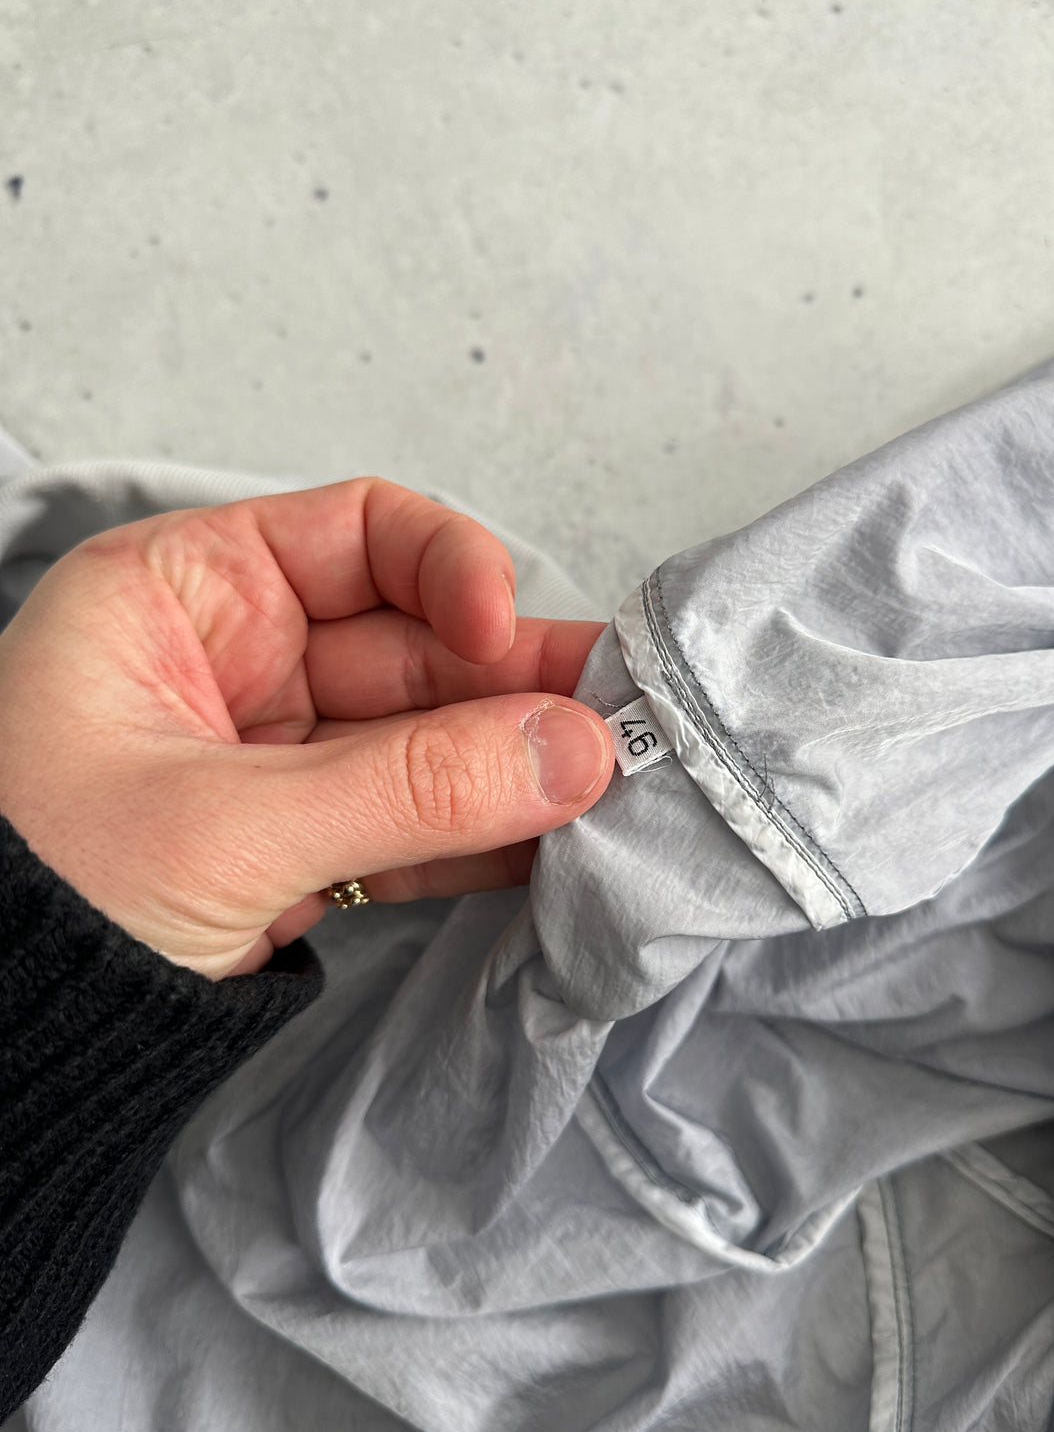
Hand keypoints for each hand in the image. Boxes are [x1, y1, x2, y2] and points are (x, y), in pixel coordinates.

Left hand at [0, 477, 613, 978]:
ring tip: (608, 788)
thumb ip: (411, 787)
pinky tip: (549, 844)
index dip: (450, 570)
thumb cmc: (36, 897)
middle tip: (617, 720)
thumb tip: (573, 750)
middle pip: (414, 643)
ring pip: (424, 739)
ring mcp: (273, 756)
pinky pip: (408, 821)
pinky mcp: (296, 845)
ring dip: (511, 766)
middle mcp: (236, 658)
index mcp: (183, 595)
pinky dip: (477, 836)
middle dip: (512, 686)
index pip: (357, 535)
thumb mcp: (226, 825)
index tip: (505, 635)